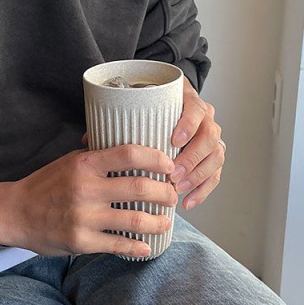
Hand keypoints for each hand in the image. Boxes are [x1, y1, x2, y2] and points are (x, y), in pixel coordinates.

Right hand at [3, 144, 178, 257]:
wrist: (14, 213)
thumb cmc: (44, 185)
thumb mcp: (68, 161)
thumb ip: (97, 155)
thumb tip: (129, 146)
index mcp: (84, 164)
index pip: (130, 154)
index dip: (157, 159)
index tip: (169, 165)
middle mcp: (85, 189)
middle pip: (141, 188)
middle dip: (166, 193)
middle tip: (172, 196)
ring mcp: (84, 217)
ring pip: (136, 220)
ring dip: (159, 222)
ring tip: (166, 222)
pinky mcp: (81, 241)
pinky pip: (119, 245)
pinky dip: (138, 247)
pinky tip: (146, 246)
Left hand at [80, 76, 224, 211]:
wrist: (167, 108)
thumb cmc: (148, 111)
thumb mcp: (136, 110)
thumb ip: (118, 122)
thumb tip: (88, 139)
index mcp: (187, 101)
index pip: (196, 109)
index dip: (188, 124)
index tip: (174, 139)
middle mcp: (204, 119)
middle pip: (209, 136)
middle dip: (192, 158)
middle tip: (173, 175)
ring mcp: (210, 138)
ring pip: (215, 156)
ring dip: (198, 176)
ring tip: (177, 191)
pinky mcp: (212, 157)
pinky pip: (215, 175)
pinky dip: (203, 190)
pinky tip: (188, 203)